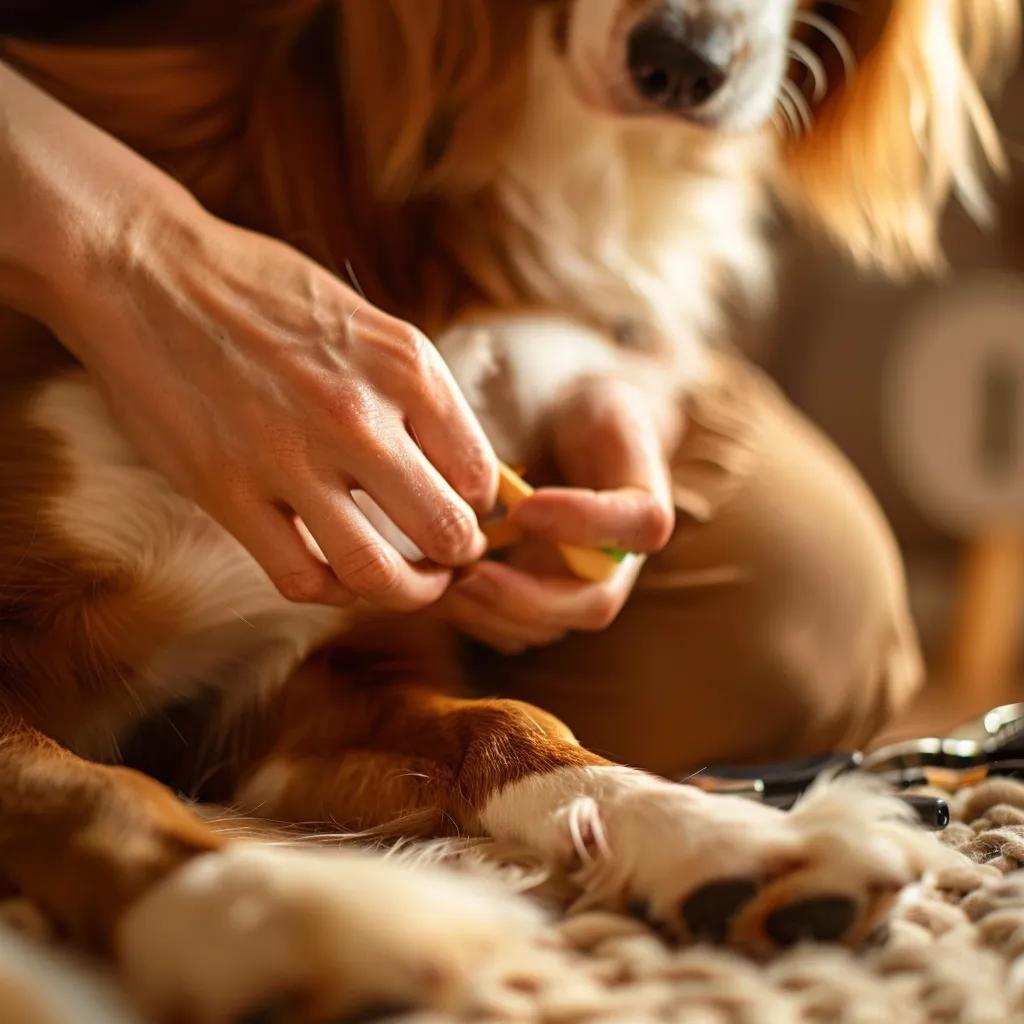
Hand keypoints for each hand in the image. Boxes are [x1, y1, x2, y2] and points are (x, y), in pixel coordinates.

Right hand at [52, 195, 495, 610]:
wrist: (147, 270)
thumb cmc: (264, 293)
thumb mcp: (366, 325)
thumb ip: (415, 396)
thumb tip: (461, 471)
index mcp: (406, 367)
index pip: (481, 475)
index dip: (483, 508)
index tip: (466, 511)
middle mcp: (358, 416)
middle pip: (447, 531)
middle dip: (460, 557)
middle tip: (450, 559)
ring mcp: (290, 458)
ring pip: (378, 573)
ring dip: (408, 593)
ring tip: (410, 583)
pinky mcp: (227, 491)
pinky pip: (301, 577)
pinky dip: (331, 591)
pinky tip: (337, 575)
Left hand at [437, 376, 676, 651]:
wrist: (576, 436)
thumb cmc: (586, 415)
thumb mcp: (599, 404)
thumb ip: (584, 434)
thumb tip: (522, 502)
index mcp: (645, 509)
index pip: (637, 527)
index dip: (584, 524)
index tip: (523, 506)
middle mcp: (618, 564)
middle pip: (588, 605)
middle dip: (523, 598)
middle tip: (465, 573)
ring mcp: (576, 591)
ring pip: (543, 628)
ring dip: (487, 612)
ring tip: (437, 578)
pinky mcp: (537, 602)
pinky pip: (508, 629)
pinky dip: (468, 615)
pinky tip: (431, 581)